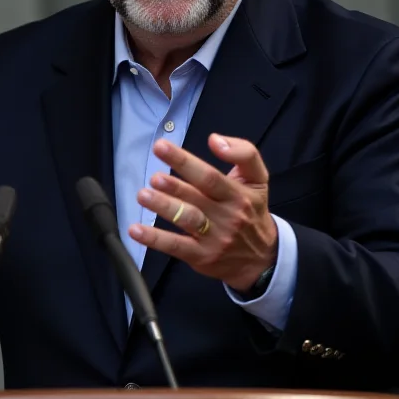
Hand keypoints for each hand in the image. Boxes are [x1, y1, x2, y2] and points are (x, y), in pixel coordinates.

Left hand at [129, 133, 277, 292]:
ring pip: (187, 220)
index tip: (162, 147)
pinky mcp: (201, 257)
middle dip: (173, 185)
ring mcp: (214, 238)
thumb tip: (215, 139)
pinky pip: (176, 247)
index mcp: (237, 194)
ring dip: (164, 207)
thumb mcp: (258, 179)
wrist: (262, 259)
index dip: (185, 161)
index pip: (210, 176)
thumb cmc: (252, 211)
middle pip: (197, 197)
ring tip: (143, 195)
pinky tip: (136, 230)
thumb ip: (244, 153)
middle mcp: (227, 215)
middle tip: (154, 176)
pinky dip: (155, 239)